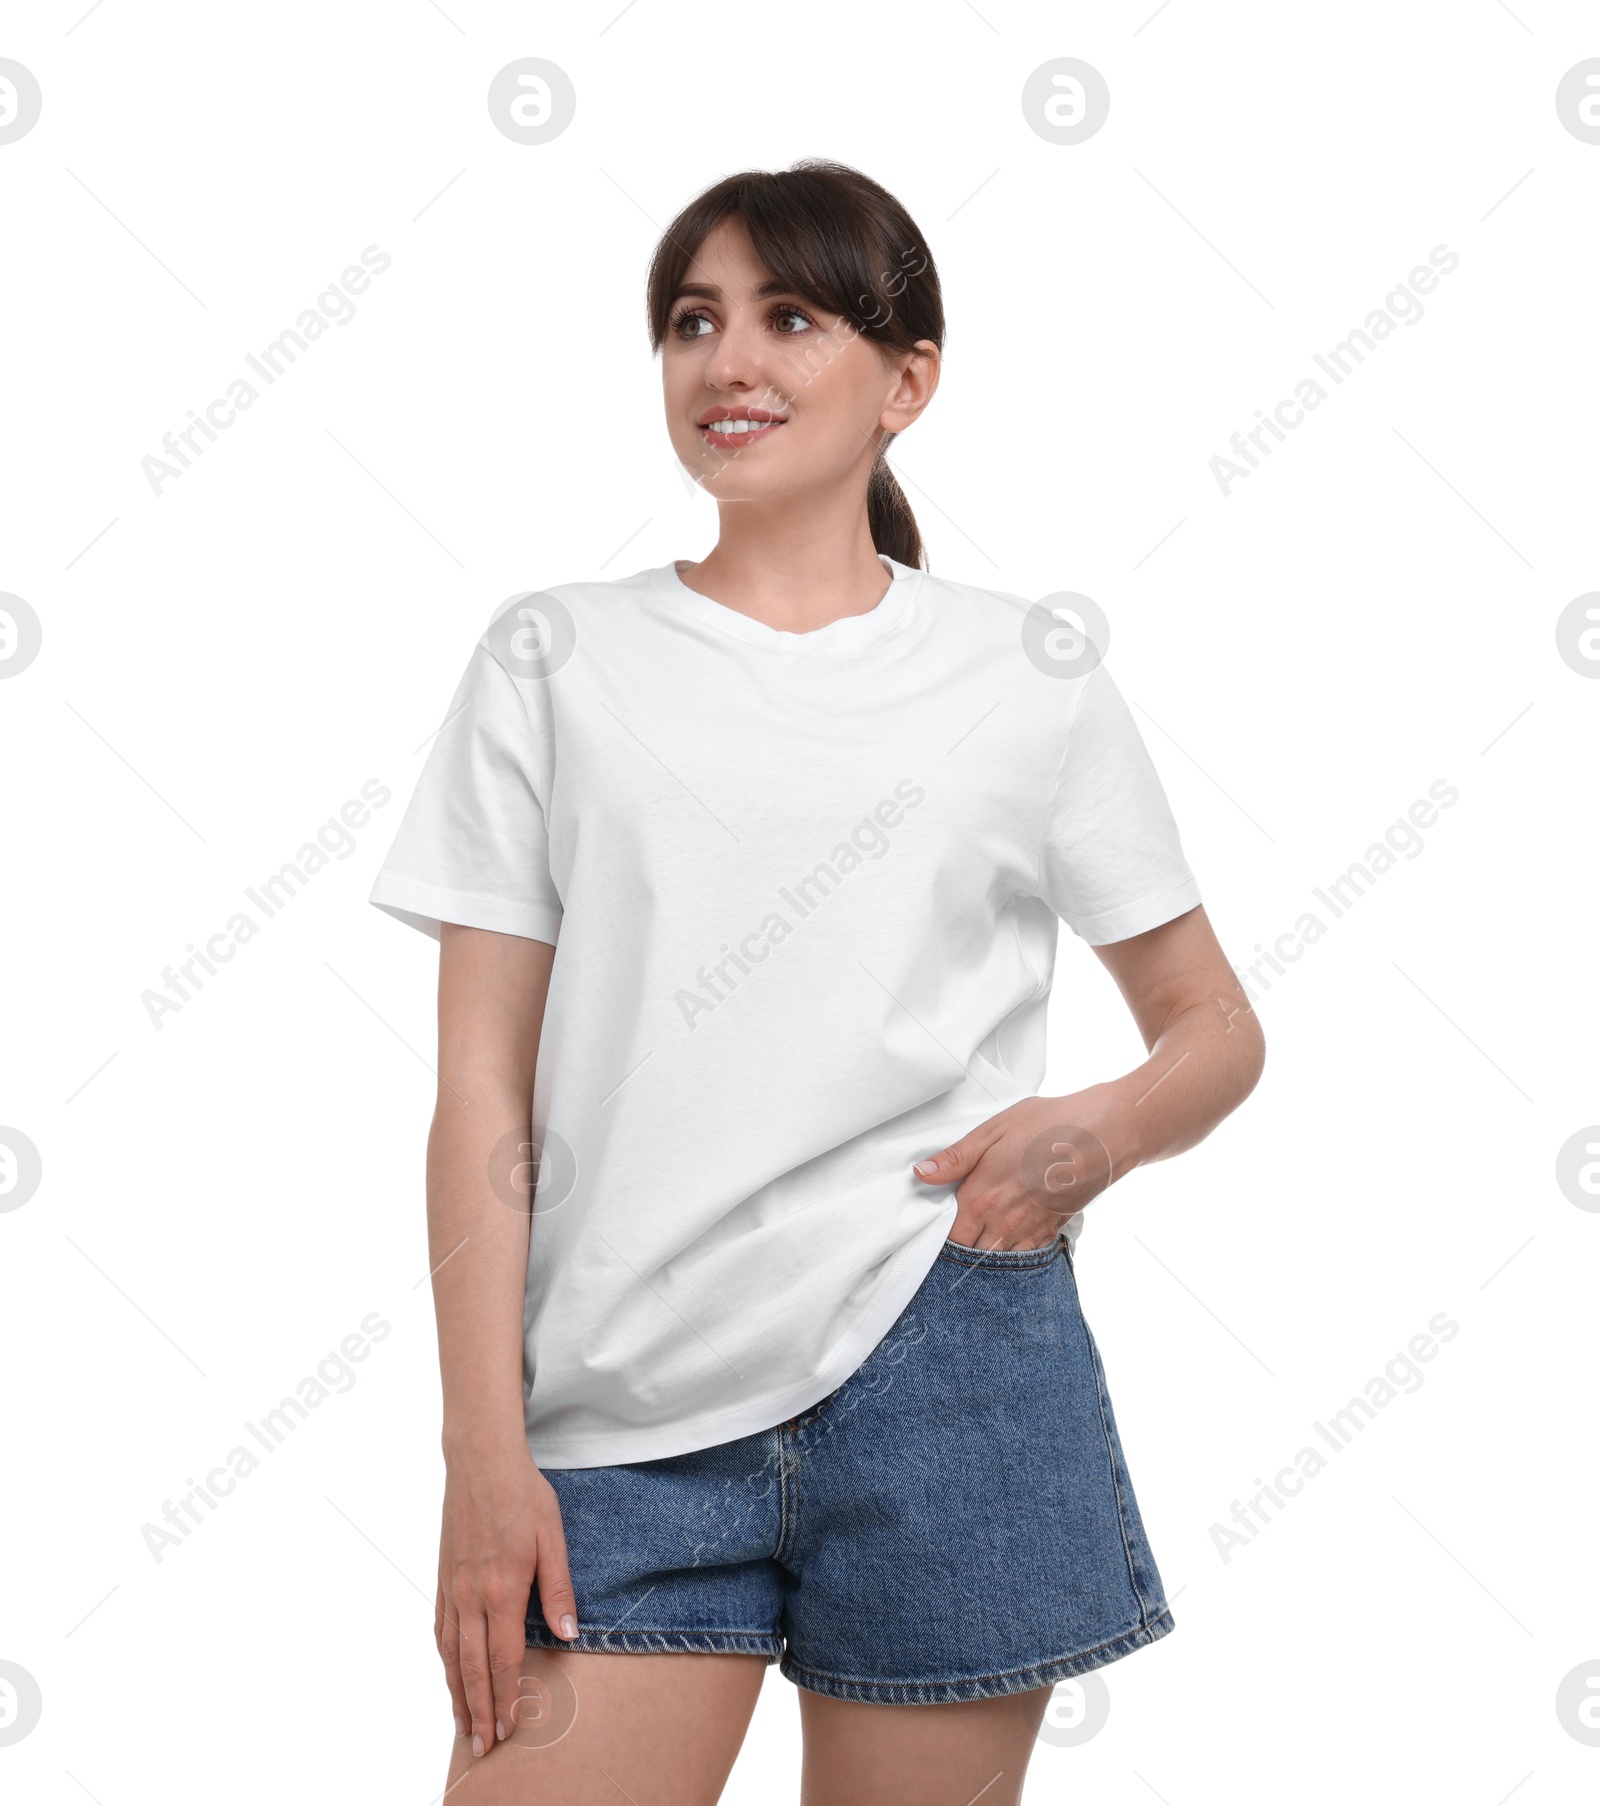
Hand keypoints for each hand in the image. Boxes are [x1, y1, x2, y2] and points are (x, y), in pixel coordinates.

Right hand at [437, 1444, 576, 1758]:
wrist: (480, 1461)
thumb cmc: (523, 1494)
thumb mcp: (553, 1536)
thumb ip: (559, 1588)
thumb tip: (569, 1634)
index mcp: (503, 1588)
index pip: (503, 1658)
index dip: (507, 1697)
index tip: (510, 1727)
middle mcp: (472, 1595)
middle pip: (472, 1667)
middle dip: (480, 1710)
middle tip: (484, 1746)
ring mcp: (453, 1587)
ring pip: (450, 1654)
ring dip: (457, 1694)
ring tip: (464, 1726)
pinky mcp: (443, 1577)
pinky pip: (440, 1629)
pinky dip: (444, 1660)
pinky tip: (449, 1674)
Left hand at [912, 1090, 1128, 1249]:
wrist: (1102, 1133)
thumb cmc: (1046, 1124)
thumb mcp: (993, 1130)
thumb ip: (955, 1158)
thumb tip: (921, 1173)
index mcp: (980, 1197)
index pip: (950, 1238)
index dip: (942, 1238)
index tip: (938, 1232)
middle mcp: (1002, 1221)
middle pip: (972, 1255)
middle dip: (963, 1252)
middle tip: (960, 1239)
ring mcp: (1030, 1229)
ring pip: (1000, 1261)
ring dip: (989, 1256)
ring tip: (983, 1243)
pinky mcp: (1053, 1229)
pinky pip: (1028, 1256)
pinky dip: (1017, 1254)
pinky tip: (1012, 1240)